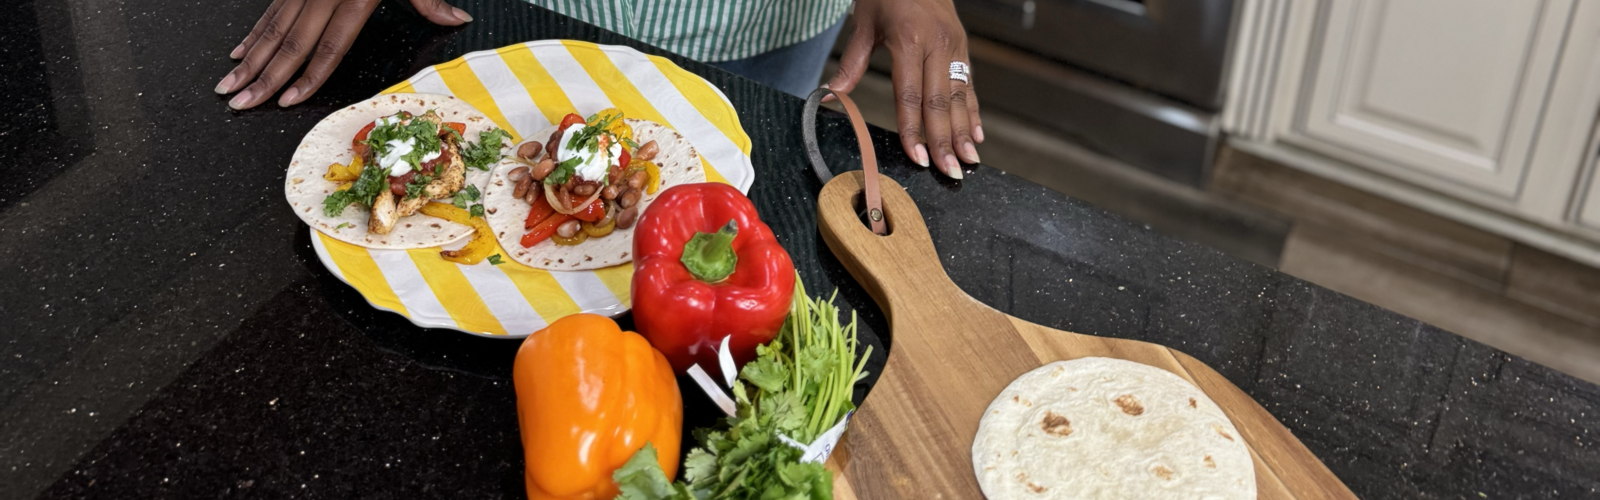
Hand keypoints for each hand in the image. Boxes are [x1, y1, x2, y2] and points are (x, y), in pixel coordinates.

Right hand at [215, 0, 472, 109]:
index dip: (309, 77)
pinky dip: (253, 33)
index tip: (288, 101)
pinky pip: (270, 10)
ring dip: (249, 60)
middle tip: (240, 103)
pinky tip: (238, 52)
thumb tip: (457, 20)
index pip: (330, 47)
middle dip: (263, 77)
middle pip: (290, 43)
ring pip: (271, 28)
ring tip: (229, 86)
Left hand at [825, 0, 980, 178]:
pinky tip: (977, 135)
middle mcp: (938, 45)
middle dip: (944, 141)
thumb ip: (852, 63)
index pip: (911, 96)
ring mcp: (955, 47)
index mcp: (910, 40)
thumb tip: (830, 95)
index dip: (914, 130)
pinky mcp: (963, 48)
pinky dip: (973, 112)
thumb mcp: (865, 22)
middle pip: (940, 103)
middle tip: (949, 172)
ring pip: (960, 97)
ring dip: (964, 133)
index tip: (918, 158)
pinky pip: (969, 86)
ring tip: (968, 161)